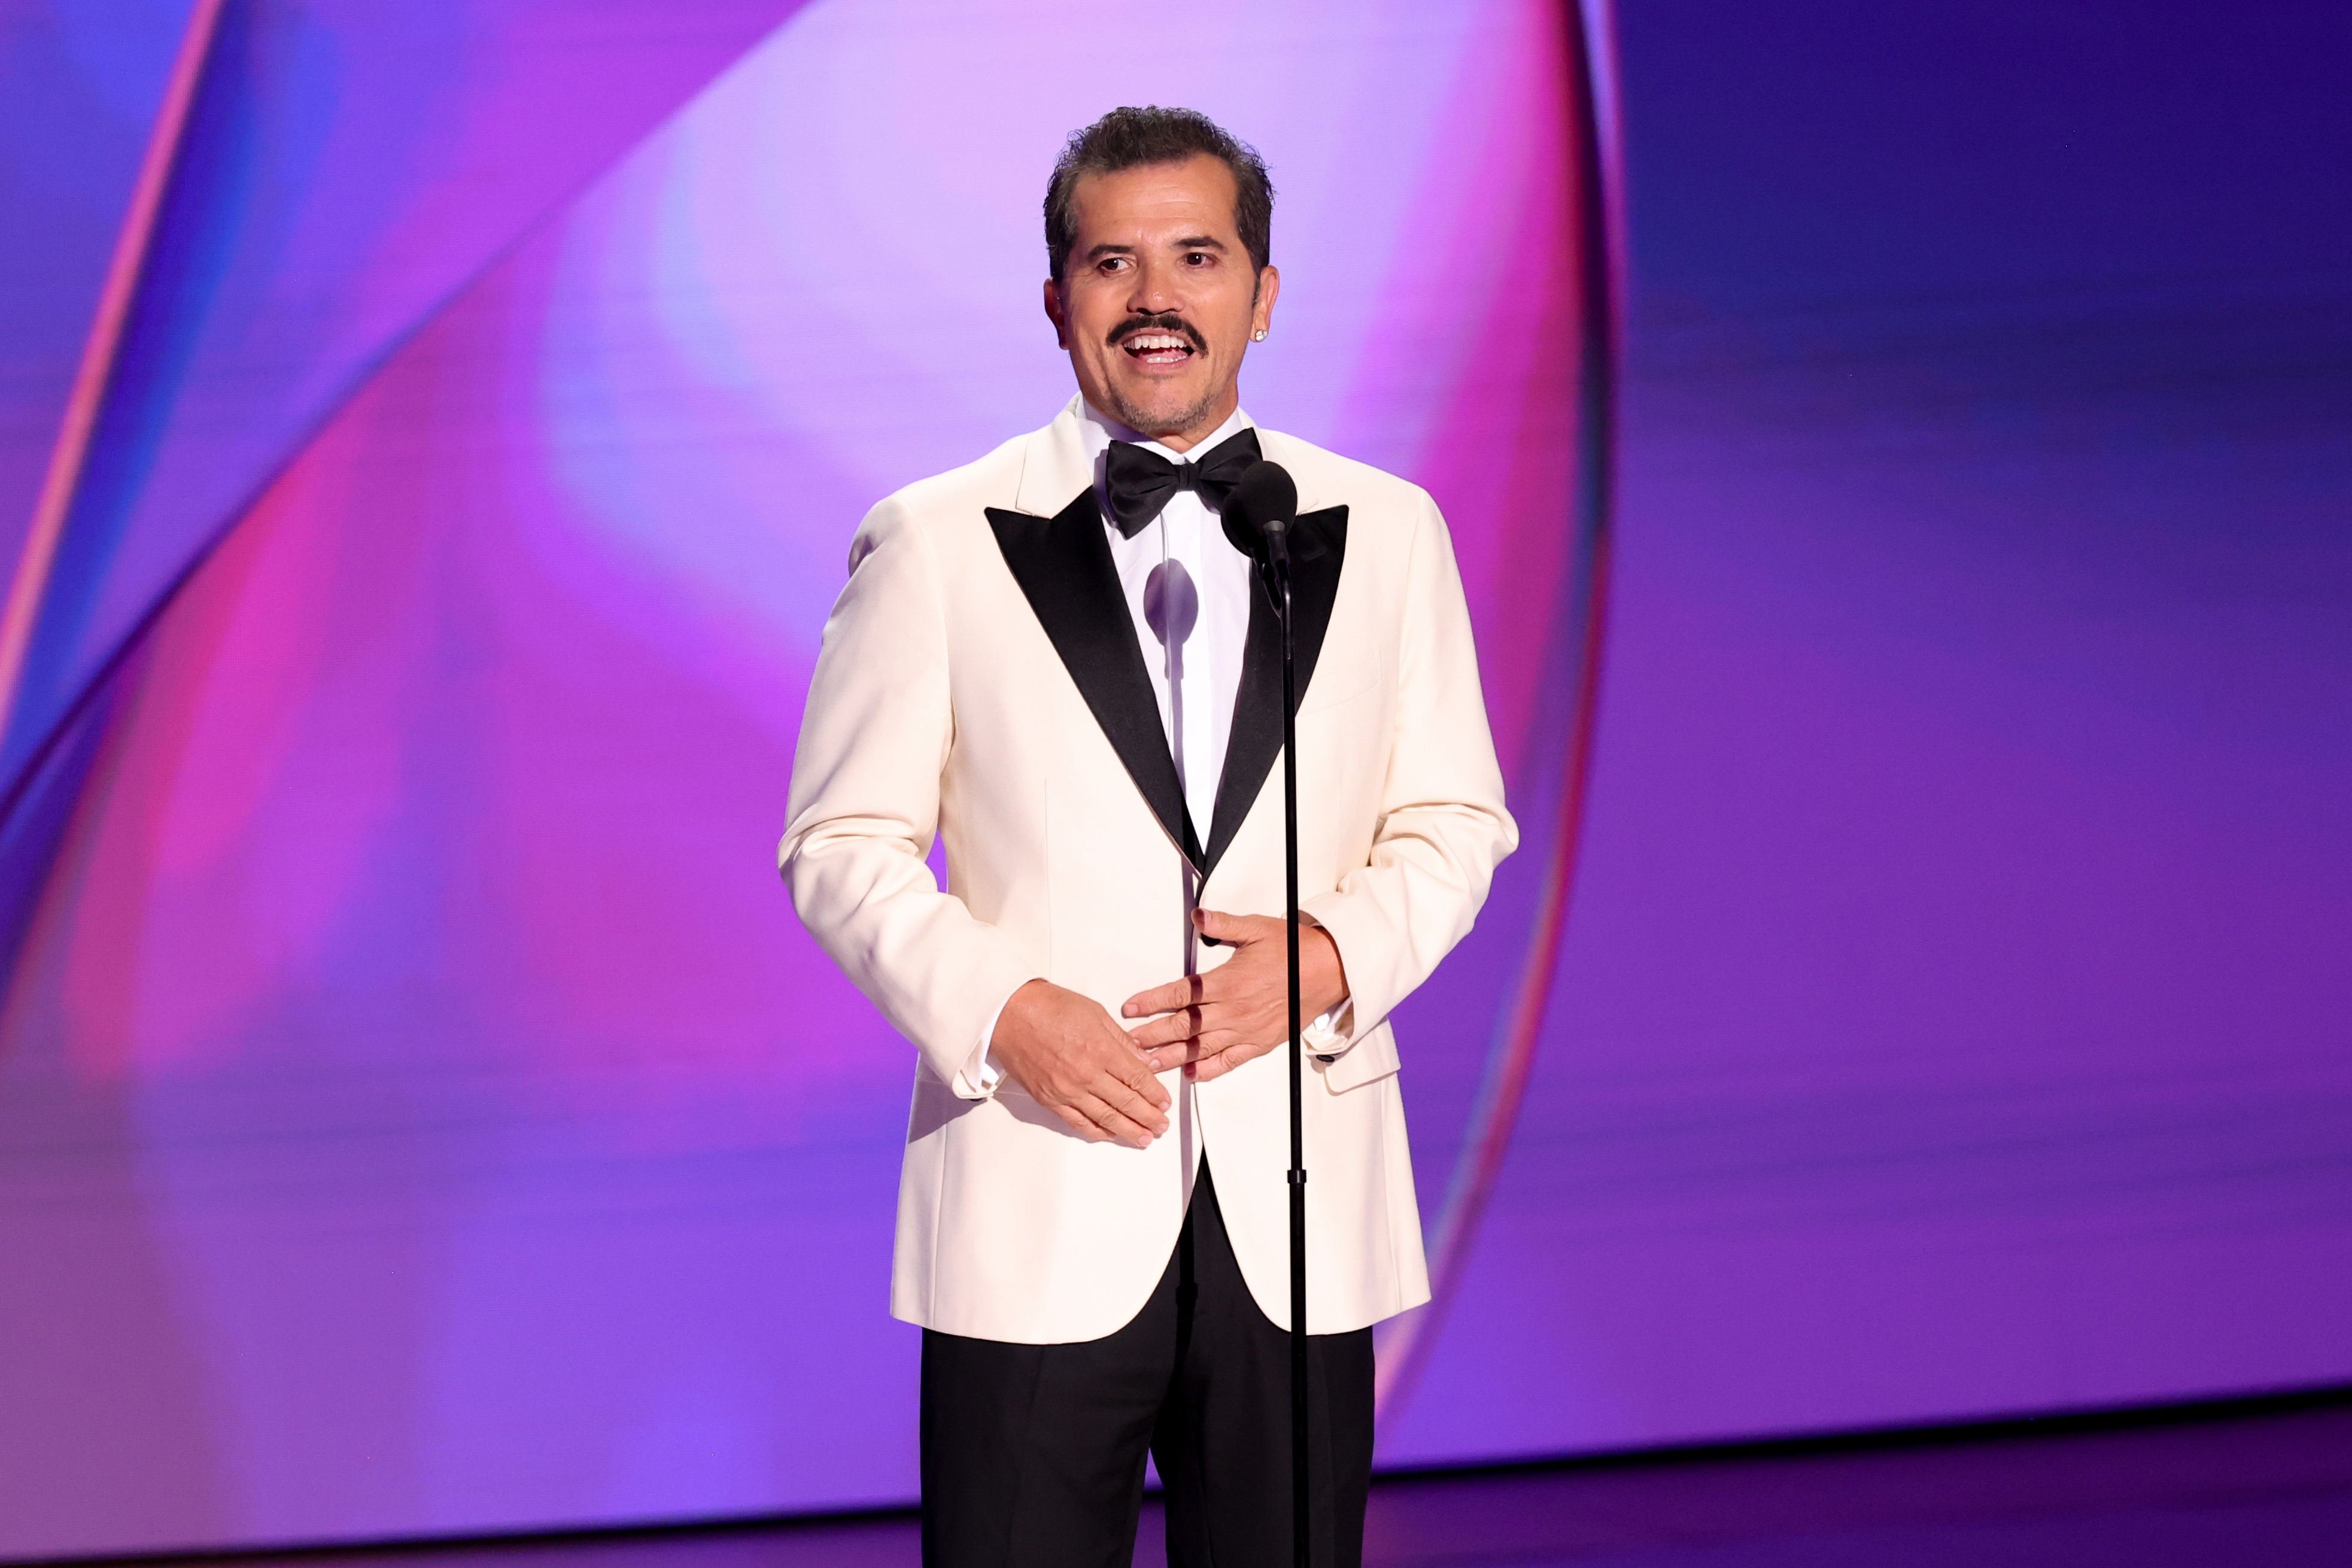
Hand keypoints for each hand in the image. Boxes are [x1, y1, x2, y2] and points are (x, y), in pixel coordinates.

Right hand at [990, 979, 1170, 1146]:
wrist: (1008, 1013)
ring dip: (1127, 1130)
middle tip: (1160, 1127)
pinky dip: (1096, 1131)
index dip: (1155, 1095)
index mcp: (1101, 1049)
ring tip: (1143, 1138)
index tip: (1164, 1103)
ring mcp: (1066, 1089)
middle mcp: (1086, 1074)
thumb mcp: (1095, 1013)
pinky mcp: (1049, 1099)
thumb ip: (1121, 1040)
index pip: (1138, 1079)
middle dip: (1148, 1117)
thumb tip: (1143, 1058)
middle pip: (1126, 1102)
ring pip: (1105, 1117)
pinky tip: (1109, 1134)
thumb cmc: (1048, 1007)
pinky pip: (1077, 1122)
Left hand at [1121, 909, 1347, 1082]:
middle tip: (1129, 1044)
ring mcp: (1246, 1030)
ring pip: (1202, 1048)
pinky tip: (1192, 1075)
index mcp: (1228, 981)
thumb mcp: (1256, 928)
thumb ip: (1223, 924)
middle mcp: (1234, 1009)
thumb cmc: (1295, 951)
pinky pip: (1230, 1061)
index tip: (1131, 1008)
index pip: (1181, 994)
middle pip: (1185, 1026)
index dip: (1152, 1001)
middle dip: (1153, 1035)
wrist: (1328, 971)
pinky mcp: (1259, 1043)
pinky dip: (1209, 1071)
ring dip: (1173, 1057)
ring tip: (1148, 1065)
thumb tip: (1199, 917)